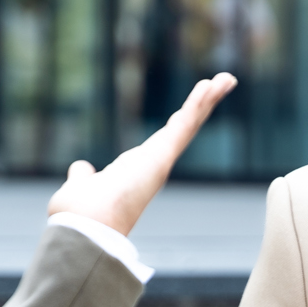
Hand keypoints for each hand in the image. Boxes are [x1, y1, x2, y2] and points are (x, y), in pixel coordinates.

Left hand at [47, 73, 237, 235]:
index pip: (165, 138)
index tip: (193, 106)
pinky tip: (212, 84)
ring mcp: (161, 160)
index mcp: (138, 169)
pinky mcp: (162, 156)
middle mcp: (154, 165)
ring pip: (190, 124)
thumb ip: (83, 176)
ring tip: (227, 78)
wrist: (86, 227)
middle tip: (223, 84)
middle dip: (204, 106)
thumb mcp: (81, 187)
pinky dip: (198, 104)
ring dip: (208, 99)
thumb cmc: (82, 214)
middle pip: (185, 128)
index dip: (180, 121)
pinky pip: (184, 125)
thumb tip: (80, 170)